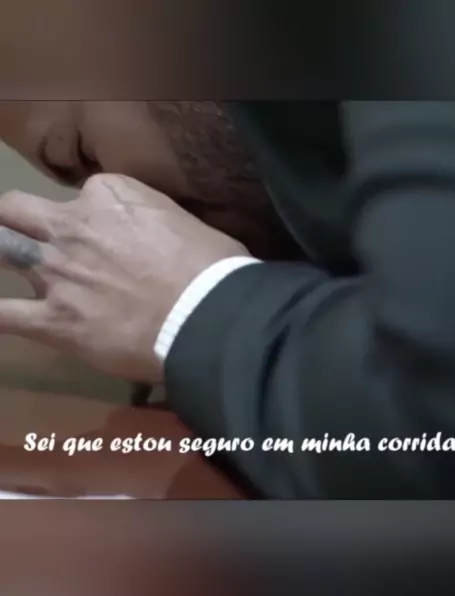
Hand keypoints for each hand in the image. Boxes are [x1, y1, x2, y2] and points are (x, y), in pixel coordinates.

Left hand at [0, 174, 248, 381]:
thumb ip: (156, 220)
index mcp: (109, 196)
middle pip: (17, 209)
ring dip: (0, 254)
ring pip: (0, 249)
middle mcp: (72, 227)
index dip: (91, 214)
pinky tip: (0, 316)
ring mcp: (56, 272)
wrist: (204, 315)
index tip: (106, 234)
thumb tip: (155, 236)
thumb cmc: (210, 268)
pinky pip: (2, 315)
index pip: (83, 194)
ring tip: (5, 259)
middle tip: (26, 234)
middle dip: (15, 219)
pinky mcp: (53, 320)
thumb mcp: (184, 223)